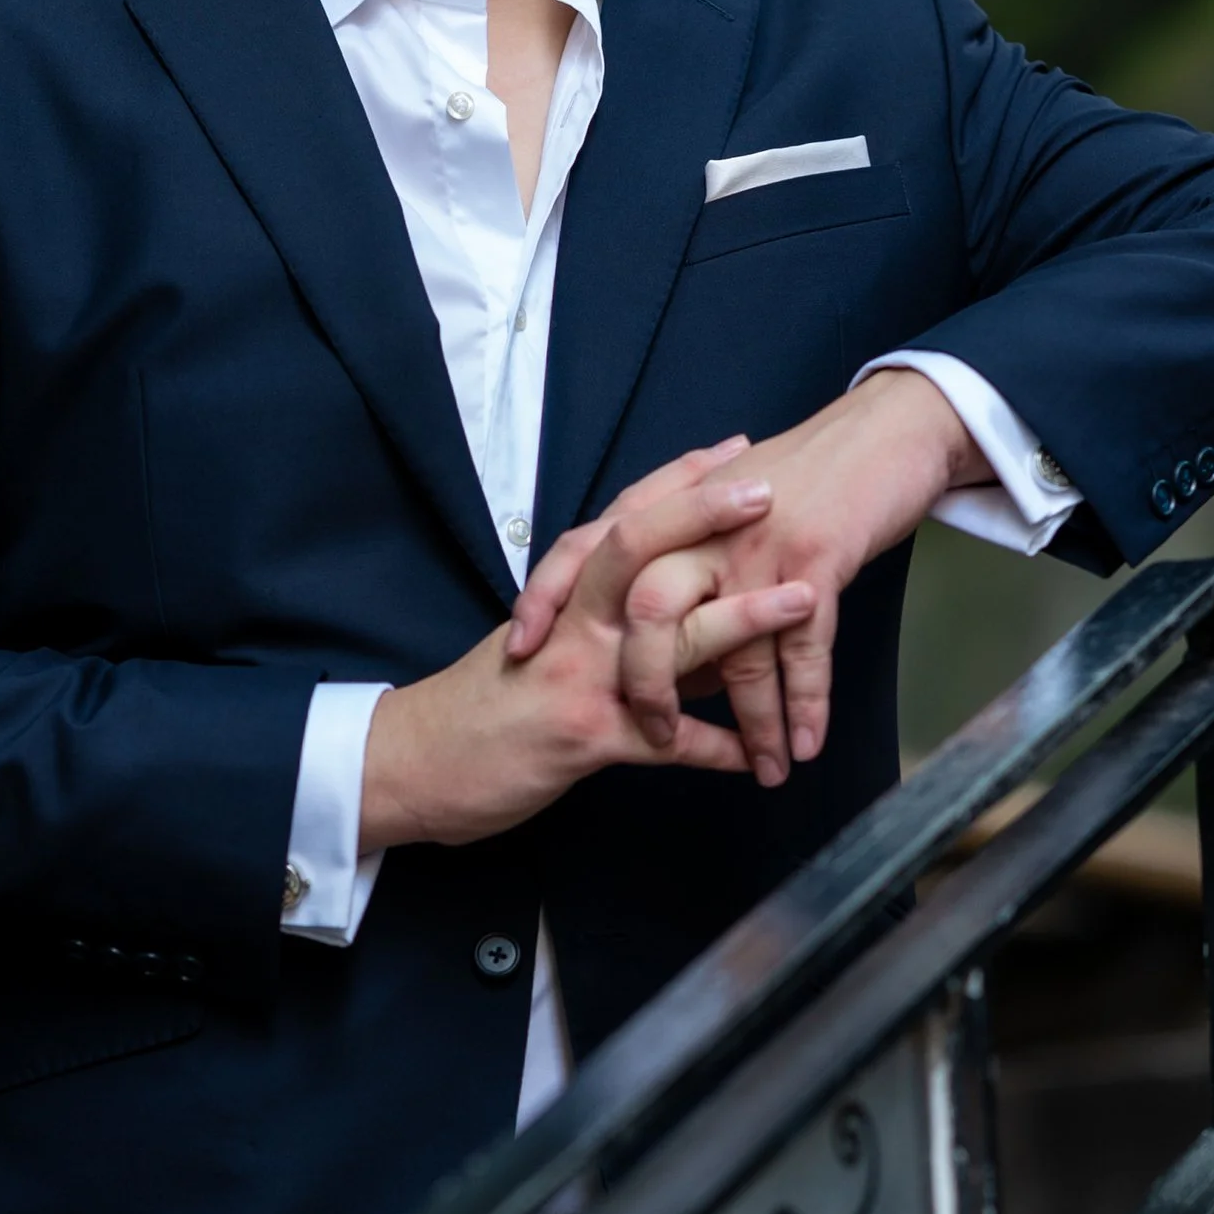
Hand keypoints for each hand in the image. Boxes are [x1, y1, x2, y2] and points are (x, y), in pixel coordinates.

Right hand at [361, 444, 816, 847]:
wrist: (411, 764)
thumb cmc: (483, 706)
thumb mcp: (541, 647)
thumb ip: (608, 623)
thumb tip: (685, 608)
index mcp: (563, 596)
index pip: (622, 519)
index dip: (678, 482)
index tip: (735, 449)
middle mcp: (570, 623)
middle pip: (635, 547)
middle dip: (702, 516)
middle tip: (768, 489)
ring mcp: (576, 676)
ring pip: (662, 634)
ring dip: (739, 616)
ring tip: (802, 602)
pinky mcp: (582, 738)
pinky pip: (661, 742)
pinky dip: (715, 748)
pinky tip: (759, 756)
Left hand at [506, 375, 988, 788]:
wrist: (881, 433)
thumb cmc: (803, 476)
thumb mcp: (725, 509)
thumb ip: (685, 564)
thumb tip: (667, 642)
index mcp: (672, 509)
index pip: (585, 551)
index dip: (547, 599)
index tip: (522, 652)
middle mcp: (703, 527)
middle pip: (650, 613)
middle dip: (649, 685)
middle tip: (655, 737)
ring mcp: (758, 545)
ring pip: (737, 650)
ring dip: (754, 720)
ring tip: (768, 771)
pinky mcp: (815, 560)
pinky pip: (803, 649)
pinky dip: (806, 704)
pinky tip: (806, 744)